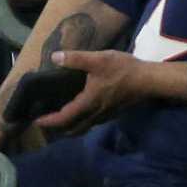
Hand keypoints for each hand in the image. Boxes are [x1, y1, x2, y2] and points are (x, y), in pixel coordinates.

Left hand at [34, 48, 151, 133]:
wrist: (148, 80)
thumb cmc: (123, 70)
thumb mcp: (98, 59)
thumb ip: (75, 59)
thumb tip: (54, 57)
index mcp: (89, 103)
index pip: (65, 117)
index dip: (50, 121)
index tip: (37, 121)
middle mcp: (96, 114)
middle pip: (74, 128)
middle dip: (59, 128)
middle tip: (47, 123)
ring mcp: (106, 115)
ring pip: (84, 126)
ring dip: (71, 126)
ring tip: (61, 119)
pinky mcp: (113, 112)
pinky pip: (93, 122)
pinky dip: (82, 121)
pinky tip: (82, 111)